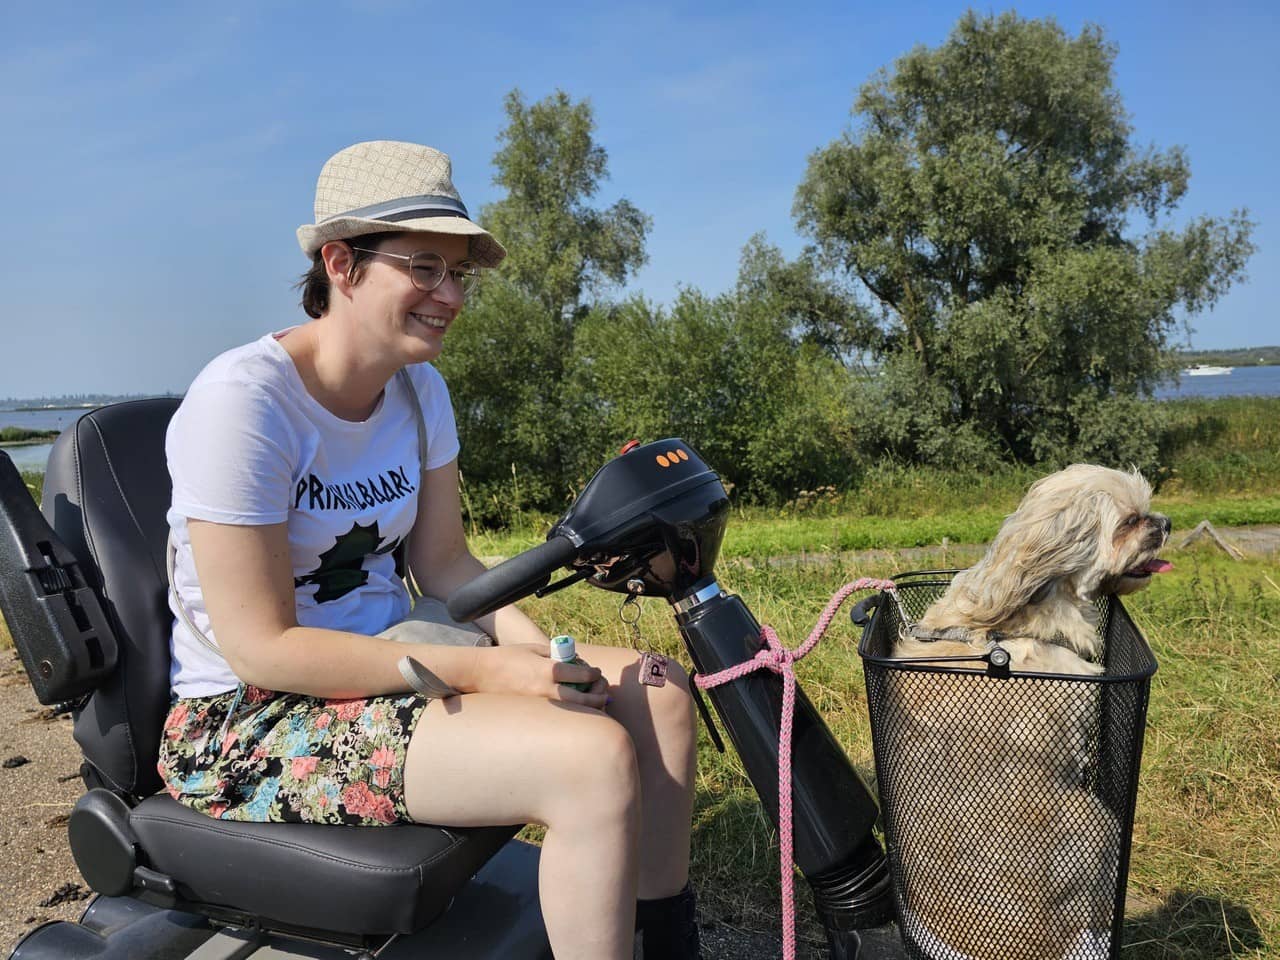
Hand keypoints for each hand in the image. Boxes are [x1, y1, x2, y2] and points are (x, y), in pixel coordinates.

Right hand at [479, 643, 608, 708]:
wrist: (482, 673)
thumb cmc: (508, 657)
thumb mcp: (535, 649)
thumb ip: (556, 654)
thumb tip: (575, 661)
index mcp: (549, 670)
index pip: (582, 674)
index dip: (594, 673)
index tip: (596, 673)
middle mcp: (547, 690)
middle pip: (584, 700)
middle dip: (598, 697)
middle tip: (603, 692)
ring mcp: (540, 704)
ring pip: (573, 713)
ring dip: (588, 709)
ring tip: (595, 703)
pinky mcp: (533, 714)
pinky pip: (559, 716)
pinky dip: (570, 713)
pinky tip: (575, 709)